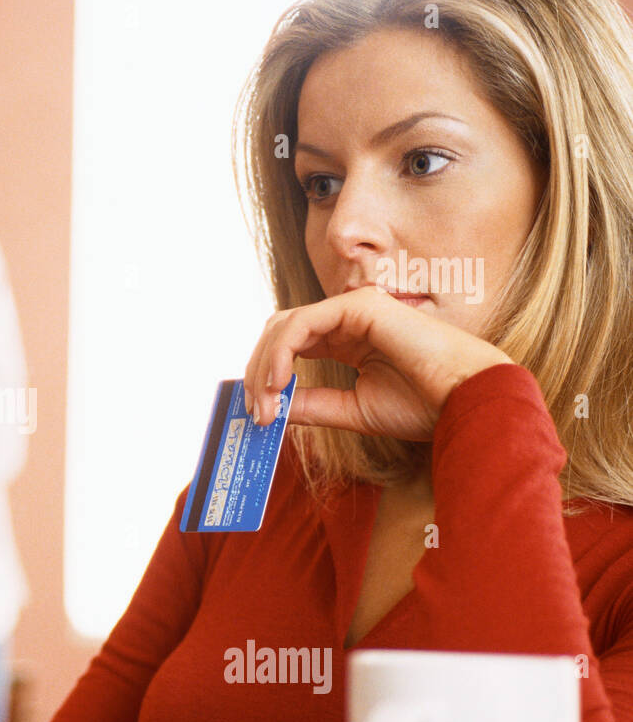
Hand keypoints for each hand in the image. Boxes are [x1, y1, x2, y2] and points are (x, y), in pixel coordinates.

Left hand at [245, 286, 514, 440]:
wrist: (467, 400)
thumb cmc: (425, 405)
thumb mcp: (353, 409)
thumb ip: (314, 404)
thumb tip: (274, 409)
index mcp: (347, 341)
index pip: (291, 348)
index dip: (266, 377)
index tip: (259, 415)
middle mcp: (347, 321)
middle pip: (280, 333)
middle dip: (258, 371)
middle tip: (254, 410)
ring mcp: (354, 309)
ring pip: (286, 326)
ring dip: (265, 364)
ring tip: (264, 401)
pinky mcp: (360, 306)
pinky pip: (303, 323)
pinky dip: (282, 351)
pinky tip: (278, 381)